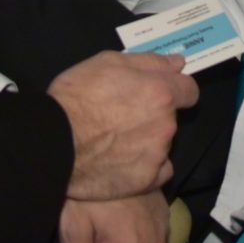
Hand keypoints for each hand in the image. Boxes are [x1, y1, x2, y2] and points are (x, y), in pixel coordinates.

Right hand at [47, 51, 197, 199]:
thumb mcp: (108, 62)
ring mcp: (157, 155)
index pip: (190, 89)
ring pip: (161, 144)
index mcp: (160, 92)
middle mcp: (166, 125)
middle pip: (170, 117)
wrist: (53, 142)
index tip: (158, 92)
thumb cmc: (76, 96)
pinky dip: (145, 167)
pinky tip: (122, 162)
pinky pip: (157, 171)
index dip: (175, 89)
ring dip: (146, 140)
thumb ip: (148, 61)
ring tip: (114, 141)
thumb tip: (178, 63)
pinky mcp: (146, 181)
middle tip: (121, 115)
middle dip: (153, 114)